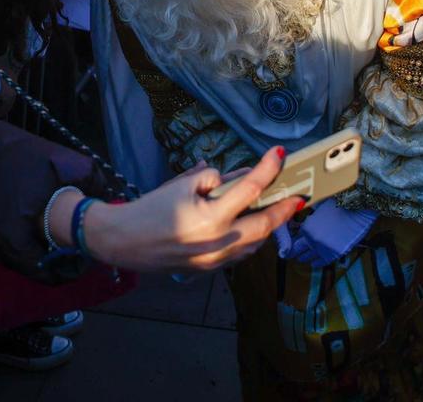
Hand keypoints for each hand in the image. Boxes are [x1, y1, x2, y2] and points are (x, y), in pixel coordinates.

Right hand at [81, 147, 303, 272]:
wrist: (123, 241)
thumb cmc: (150, 208)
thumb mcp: (182, 184)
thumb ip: (214, 180)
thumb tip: (240, 177)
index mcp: (211, 216)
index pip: (250, 188)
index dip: (268, 167)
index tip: (280, 153)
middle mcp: (218, 242)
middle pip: (265, 225)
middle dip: (285, 209)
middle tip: (299, 196)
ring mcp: (216, 260)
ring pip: (256, 243)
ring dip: (270, 225)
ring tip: (279, 209)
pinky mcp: (210, 269)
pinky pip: (241, 254)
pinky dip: (252, 239)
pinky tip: (252, 226)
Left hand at [274, 200, 377, 267]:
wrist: (359, 207)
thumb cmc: (339, 201)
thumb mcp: (316, 205)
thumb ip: (305, 214)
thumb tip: (297, 214)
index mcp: (307, 229)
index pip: (291, 242)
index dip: (287, 242)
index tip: (288, 240)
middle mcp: (314, 242)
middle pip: (298, 252)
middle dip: (295, 250)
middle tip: (294, 248)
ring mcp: (326, 249)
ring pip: (309, 258)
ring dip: (305, 256)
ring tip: (303, 253)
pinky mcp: (337, 253)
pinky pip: (322, 262)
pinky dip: (317, 261)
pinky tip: (315, 260)